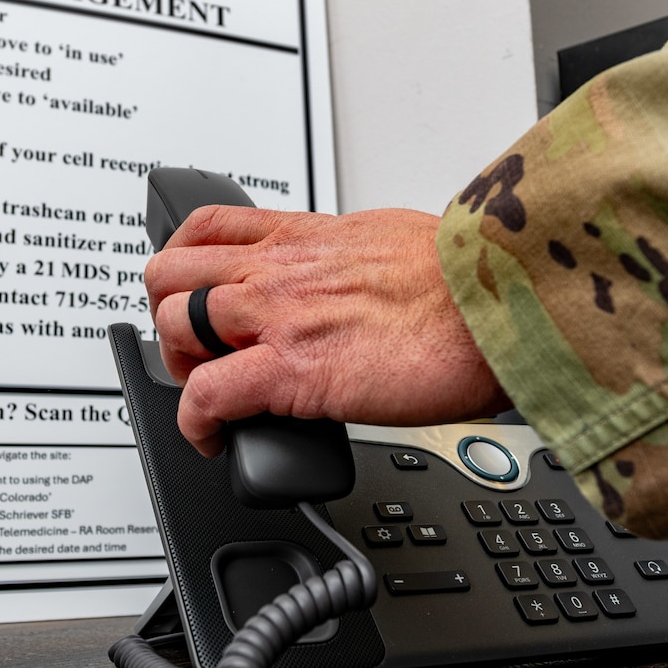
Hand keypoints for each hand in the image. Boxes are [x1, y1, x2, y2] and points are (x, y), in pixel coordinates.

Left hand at [144, 205, 508, 454]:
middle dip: (171, 316)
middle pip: (169, 274)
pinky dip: (196, 423)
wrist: (499, 305)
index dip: (186, 268)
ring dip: (181, 367)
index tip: (195, 298)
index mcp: (305, 236)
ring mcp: (279, 316)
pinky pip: (206, 396)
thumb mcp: (393, 242)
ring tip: (213, 394)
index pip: (207, 230)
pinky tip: (215, 437)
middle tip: (201, 352)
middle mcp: (280, 270)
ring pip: (173, 325)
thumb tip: (360, 279)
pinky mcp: (290, 370)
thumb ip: (354, 259)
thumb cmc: (467, 281)